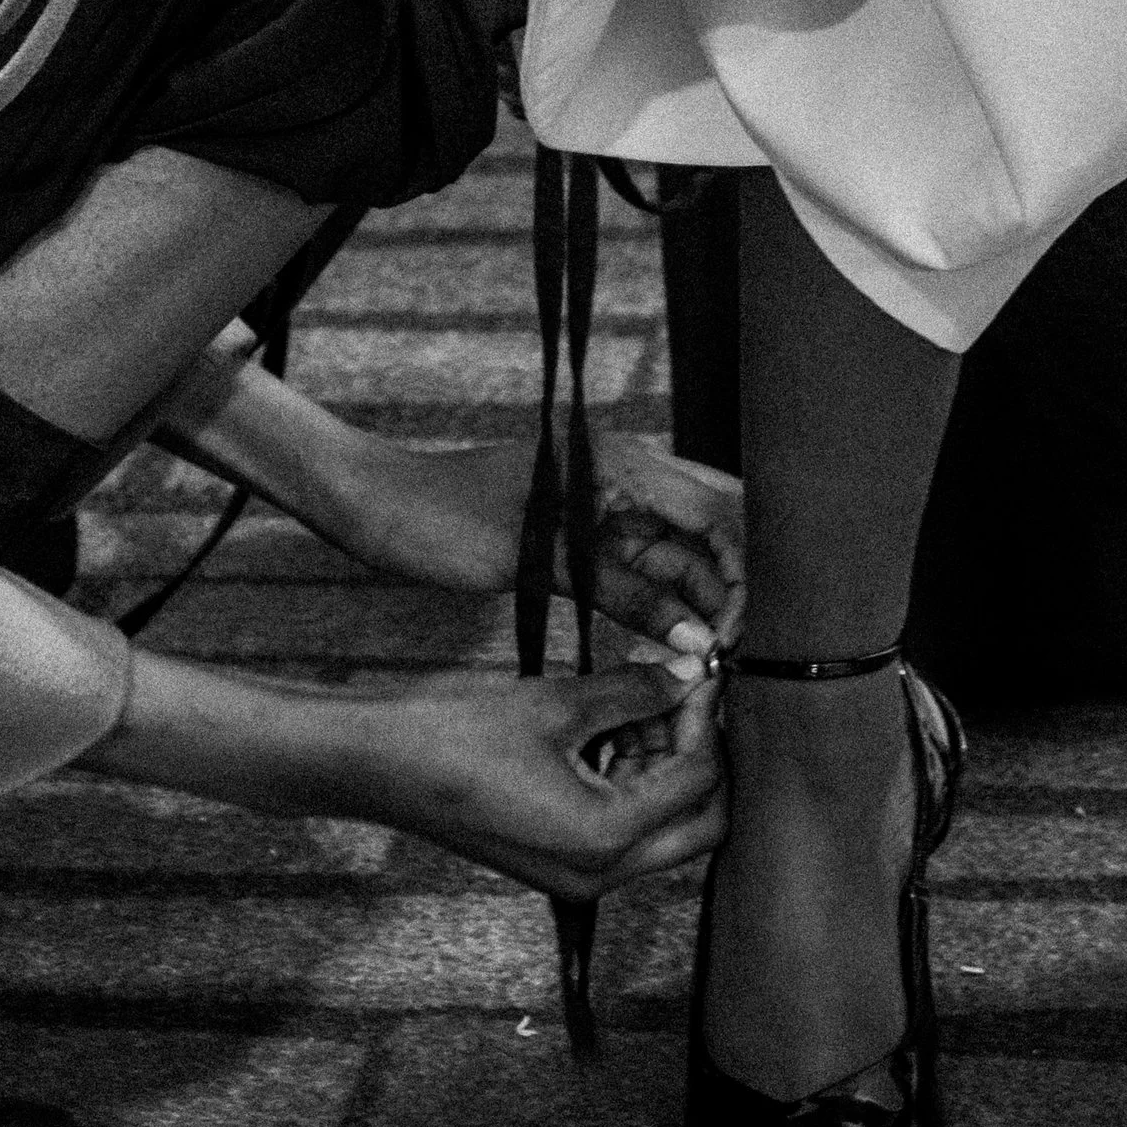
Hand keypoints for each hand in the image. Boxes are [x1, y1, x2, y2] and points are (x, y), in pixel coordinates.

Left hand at [336, 424, 741, 659]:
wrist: (377, 507)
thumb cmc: (443, 520)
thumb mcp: (538, 561)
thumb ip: (623, 596)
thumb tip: (698, 643)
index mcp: (618, 461)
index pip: (717, 509)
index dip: (746, 570)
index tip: (748, 630)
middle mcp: (623, 476)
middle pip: (710, 533)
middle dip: (733, 590)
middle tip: (740, 655)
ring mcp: (606, 505)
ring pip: (681, 557)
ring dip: (700, 606)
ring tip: (714, 664)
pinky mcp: (586, 534)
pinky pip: (643, 569)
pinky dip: (662, 606)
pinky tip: (677, 648)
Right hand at [350, 661, 725, 902]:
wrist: (376, 765)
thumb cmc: (454, 732)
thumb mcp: (554, 703)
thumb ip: (634, 689)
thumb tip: (690, 670)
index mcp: (604, 838)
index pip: (696, 781)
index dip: (705, 718)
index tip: (698, 670)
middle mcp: (599, 874)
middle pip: (698, 824)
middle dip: (699, 754)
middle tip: (682, 694)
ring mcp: (577, 875)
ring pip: (663, 827)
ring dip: (664, 763)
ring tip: (639, 697)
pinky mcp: (557, 862)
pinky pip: (622, 829)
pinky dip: (630, 780)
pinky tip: (609, 725)